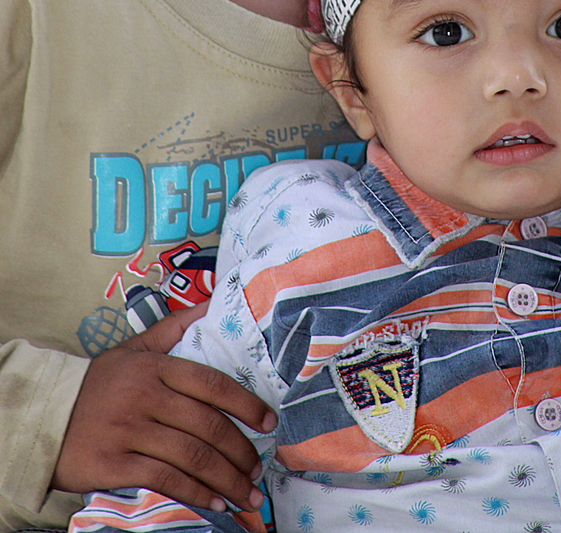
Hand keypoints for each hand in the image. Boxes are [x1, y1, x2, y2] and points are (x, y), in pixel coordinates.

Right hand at [52, 304, 274, 511]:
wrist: (45, 416)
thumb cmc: (99, 383)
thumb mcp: (134, 348)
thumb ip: (174, 327)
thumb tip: (212, 303)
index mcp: (155, 367)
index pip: (212, 383)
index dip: (246, 404)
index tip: (269, 422)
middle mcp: (146, 397)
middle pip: (208, 425)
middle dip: (241, 450)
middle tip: (258, 467)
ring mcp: (130, 432)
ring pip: (192, 457)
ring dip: (226, 478)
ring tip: (246, 492)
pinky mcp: (115, 465)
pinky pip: (166, 480)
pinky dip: (197, 494)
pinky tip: (215, 502)